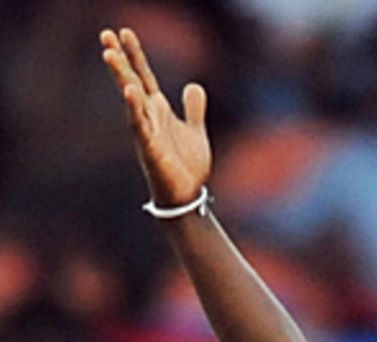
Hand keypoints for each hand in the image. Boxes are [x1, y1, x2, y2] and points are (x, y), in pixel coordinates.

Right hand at [100, 26, 210, 208]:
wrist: (188, 198)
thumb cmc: (187, 168)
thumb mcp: (195, 132)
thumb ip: (193, 108)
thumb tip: (193, 85)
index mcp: (158, 110)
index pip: (143, 75)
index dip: (135, 54)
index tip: (124, 31)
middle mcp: (148, 117)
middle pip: (131, 80)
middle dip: (120, 58)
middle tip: (105, 34)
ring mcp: (147, 132)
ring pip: (131, 98)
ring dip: (120, 75)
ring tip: (109, 53)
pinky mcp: (150, 149)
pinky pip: (140, 125)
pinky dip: (134, 108)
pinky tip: (129, 91)